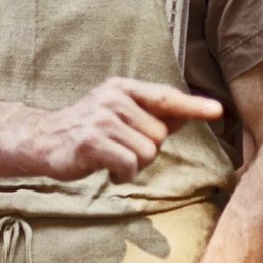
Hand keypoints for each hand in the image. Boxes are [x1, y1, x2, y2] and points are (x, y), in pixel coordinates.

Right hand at [32, 78, 222, 182]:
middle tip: (119, 147)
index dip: (193, 105)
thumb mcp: (119, 114)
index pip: (164, 97)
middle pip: (159, 134)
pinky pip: (129, 164)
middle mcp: (113, 98)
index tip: (218, 110)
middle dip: (145, 148)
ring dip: (133, 163)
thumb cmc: (88, 129)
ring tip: (112, 157)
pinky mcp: (93, 141)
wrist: (44, 139)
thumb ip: (151, 114)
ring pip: (147, 151)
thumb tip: (186, 114)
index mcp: (122, 88)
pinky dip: (123, 174)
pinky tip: (107, 168)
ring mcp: (102, 118)